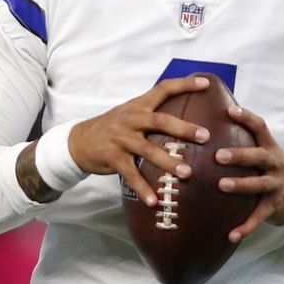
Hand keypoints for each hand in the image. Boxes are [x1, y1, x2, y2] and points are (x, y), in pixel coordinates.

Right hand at [70, 75, 212, 206]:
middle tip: (205, 136)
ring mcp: (121, 138)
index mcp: (137, 106)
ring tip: (187, 173)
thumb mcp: (129, 114)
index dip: (184, 84)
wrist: (78, 141)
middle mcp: (130, 119)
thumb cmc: (112, 128)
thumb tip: (186, 121)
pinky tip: (154, 200)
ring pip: (148, 150)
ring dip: (168, 162)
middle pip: (160, 121)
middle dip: (183, 128)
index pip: (162, 89)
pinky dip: (143, 188)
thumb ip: (152, 115)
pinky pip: (131, 174)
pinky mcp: (113, 157)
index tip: (205, 83)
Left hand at [216, 105, 283, 242]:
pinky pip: (260, 217)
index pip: (260, 127)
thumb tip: (209, 118)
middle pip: (260, 157)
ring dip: (241, 185)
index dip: (247, 117)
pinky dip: (246, 226)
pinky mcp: (275, 206)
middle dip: (240, 156)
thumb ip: (242, 138)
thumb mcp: (260, 151)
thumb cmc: (265, 169)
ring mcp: (277, 185)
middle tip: (218, 155)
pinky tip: (231, 235)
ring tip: (222, 186)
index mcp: (269, 147)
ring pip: (260, 185)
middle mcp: (276, 163)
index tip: (230, 110)